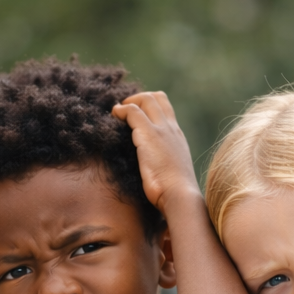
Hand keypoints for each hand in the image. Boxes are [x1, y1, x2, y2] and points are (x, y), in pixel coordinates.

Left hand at [112, 91, 200, 213]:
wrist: (179, 195)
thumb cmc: (175, 193)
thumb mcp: (172, 174)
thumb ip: (165, 165)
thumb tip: (159, 174)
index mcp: (177, 138)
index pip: (166, 110)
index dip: (150, 107)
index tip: (137, 116)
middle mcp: (171, 129)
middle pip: (157, 98)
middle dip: (138, 100)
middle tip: (124, 112)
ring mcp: (161, 130)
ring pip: (146, 100)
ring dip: (128, 103)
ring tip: (117, 114)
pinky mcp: (148, 134)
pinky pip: (133, 112)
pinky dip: (121, 111)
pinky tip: (114, 117)